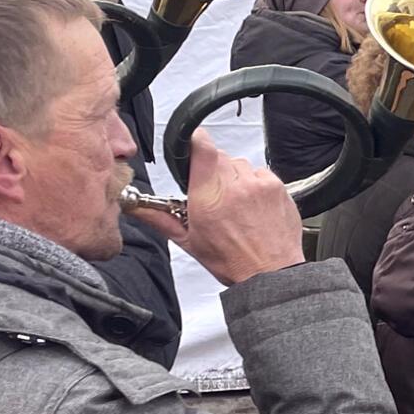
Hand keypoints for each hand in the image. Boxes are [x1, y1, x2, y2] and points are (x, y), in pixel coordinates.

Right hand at [132, 132, 303, 285]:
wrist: (270, 272)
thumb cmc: (232, 260)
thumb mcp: (188, 241)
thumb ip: (159, 217)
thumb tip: (136, 206)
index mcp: (208, 197)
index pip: (201, 147)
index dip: (194, 141)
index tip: (191, 147)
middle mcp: (234, 186)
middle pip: (219, 157)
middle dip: (213, 171)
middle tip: (214, 196)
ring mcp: (259, 185)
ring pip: (240, 165)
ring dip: (235, 179)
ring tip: (236, 205)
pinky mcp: (278, 187)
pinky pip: (262, 174)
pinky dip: (255, 185)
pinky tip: (253, 206)